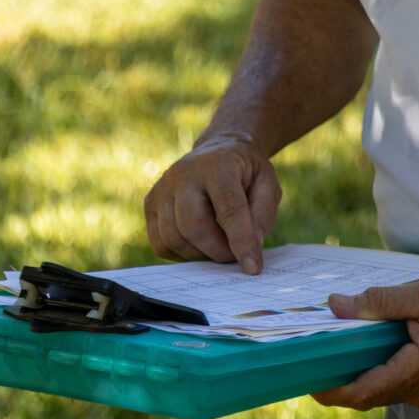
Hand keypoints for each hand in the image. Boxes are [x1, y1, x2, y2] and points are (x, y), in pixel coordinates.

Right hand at [143, 136, 280, 274]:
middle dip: (218, 252)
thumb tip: (251, 249)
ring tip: (220, 250)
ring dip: (200, 256)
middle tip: (236, 258)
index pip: (228, 207)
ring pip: (173, 238)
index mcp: (218, 164)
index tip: (252, 268)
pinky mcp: (150, 203)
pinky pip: (160, 243)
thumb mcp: (267, 184)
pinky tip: (200, 247)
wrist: (218, 151)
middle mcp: (183, 173)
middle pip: (193, 226)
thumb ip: (263, 215)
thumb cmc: (246, 172)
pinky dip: (181, 255)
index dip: (241, 240)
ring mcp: (162, 188)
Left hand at [311, 271, 418, 415]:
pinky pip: (411, 389)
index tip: (305, 379)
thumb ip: (384, 301)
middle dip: (349, 374)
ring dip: (376, 369)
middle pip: (374, 393)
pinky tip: (400, 344)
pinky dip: (397, 370)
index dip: (330, 390)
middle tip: (328, 349)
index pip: (363, 393)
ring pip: (392, 391)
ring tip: (365, 339)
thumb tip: (339, 306)